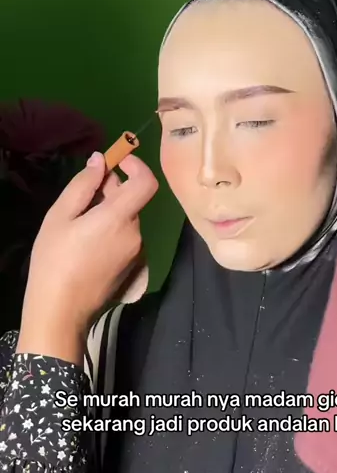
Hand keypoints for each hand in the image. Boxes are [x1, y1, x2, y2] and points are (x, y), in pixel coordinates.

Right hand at [17, 152, 158, 363]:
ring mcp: (137, 252)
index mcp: (119, 218)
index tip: (119, 161)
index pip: (147, 182)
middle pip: (133, 201)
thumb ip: (83, 185)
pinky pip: (127, 238)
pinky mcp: (133, 266)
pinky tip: (88, 244)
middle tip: (84, 196)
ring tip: (80, 224)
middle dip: (114, 191)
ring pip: (128, 220)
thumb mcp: (60, 217)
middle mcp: (136, 233)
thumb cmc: (54, 260)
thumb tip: (100, 161)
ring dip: (111, 212)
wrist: (62, 311)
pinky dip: (113, 231)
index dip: (137, 166)